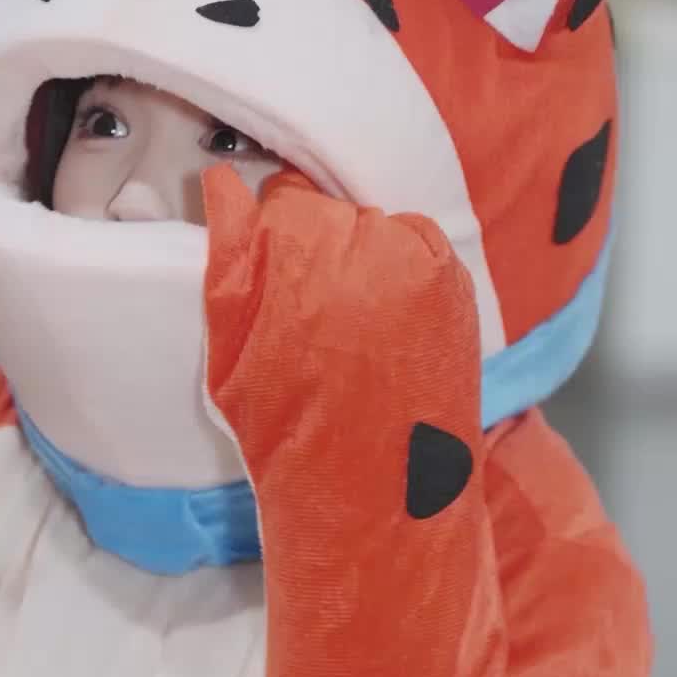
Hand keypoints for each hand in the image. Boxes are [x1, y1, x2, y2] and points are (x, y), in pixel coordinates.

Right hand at [201, 163, 471, 475]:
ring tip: (351, 328)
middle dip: (316, 251)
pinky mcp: (454, 284)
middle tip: (310, 315)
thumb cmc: (287, 429)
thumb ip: (226, 254)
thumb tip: (222, 184)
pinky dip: (403, 273)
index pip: (283, 196)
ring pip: (377, 228)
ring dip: (362, 260)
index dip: (273, 238)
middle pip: (332, 211)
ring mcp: (417, 261)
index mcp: (298, 247)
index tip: (274, 276)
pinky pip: (420, 249)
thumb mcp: (228, 349)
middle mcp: (364, 242)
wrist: (368, 492)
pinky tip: (385, 325)